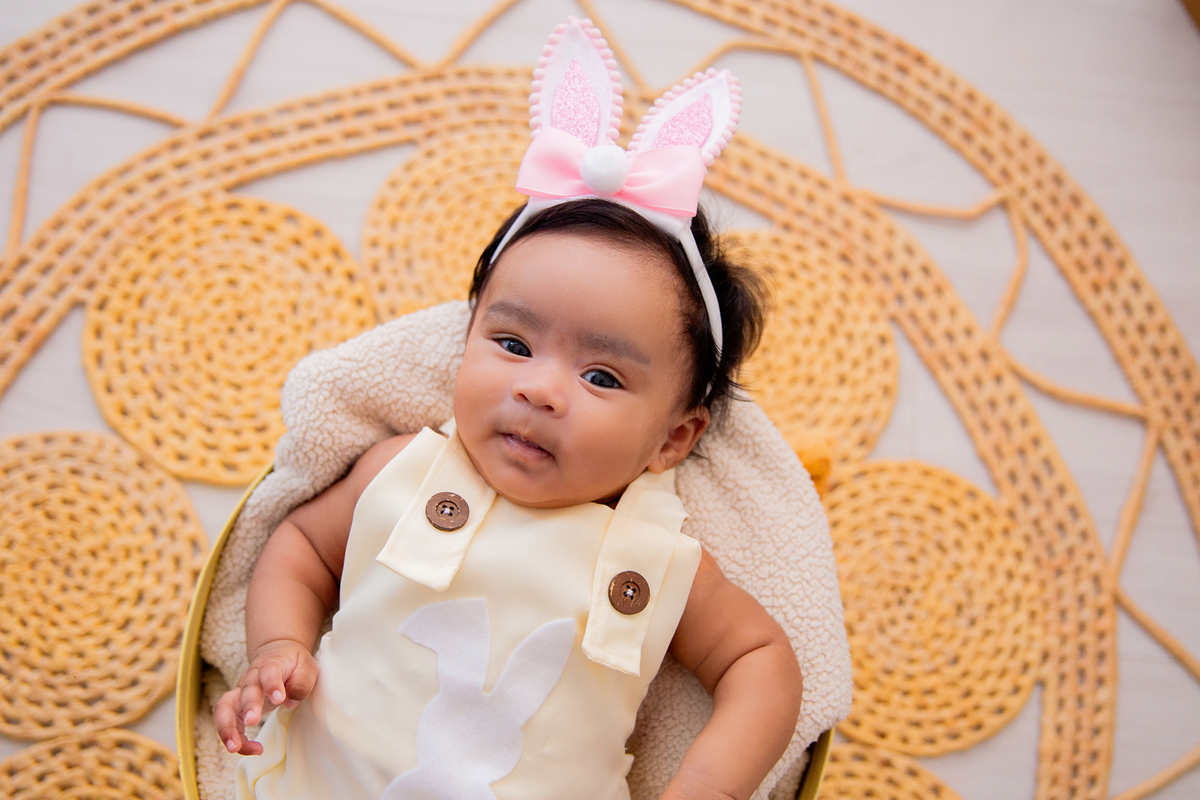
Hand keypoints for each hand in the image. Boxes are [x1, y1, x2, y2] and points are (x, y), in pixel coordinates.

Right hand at [213, 639, 318, 754]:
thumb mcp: (306, 667)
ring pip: (224, 707)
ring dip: (227, 728)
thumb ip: (301, 682)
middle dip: (248, 706)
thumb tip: (290, 701)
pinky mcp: (237, 707)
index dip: (272, 684)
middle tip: (252, 721)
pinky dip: (237, 738)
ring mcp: (241, 693)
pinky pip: (229, 723)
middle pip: (245, 690)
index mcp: (270, 665)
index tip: (279, 698)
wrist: (276, 654)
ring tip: (234, 747)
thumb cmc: (293, 663)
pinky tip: (254, 749)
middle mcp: (251, 678)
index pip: (269, 672)